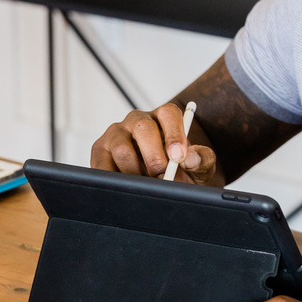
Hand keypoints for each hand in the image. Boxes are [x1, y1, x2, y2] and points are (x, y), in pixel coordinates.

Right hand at [90, 103, 217, 184]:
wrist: (162, 186)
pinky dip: (115, 179)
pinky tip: (127, 187)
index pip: (169, 114)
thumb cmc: (182, 172)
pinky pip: (102, 164)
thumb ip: (201, 160)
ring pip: (121, 148)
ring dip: (135, 171)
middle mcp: (138, 121)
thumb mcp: (199, 167)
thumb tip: (190, 158)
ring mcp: (117, 133)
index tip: (179, 157)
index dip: (174, 134)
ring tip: (146, 185)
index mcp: (164, 117)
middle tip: (162, 177)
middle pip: (142, 129)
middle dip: (153, 156)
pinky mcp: (100, 150)